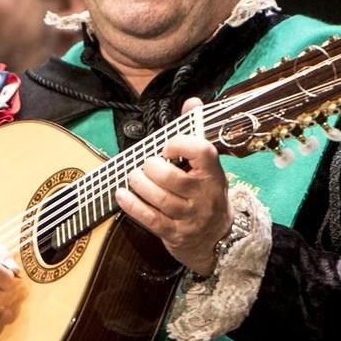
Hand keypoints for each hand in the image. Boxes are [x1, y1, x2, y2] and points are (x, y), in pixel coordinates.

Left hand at [116, 97, 230, 275]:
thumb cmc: (207, 194)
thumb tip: (191, 101)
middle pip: (173, 178)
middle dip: (152, 168)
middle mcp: (204, 195)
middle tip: (146, 164)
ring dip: (140, 184)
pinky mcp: (175, 234)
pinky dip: (132, 205)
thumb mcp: (208, 166)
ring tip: (134, 176)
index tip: (166, 146)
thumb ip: (195, 133)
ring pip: (160, 199)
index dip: (179, 144)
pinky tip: (122, 194)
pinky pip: (150, 219)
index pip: (201, 152)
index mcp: (213, 173)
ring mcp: (190, 217)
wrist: (218, 239)